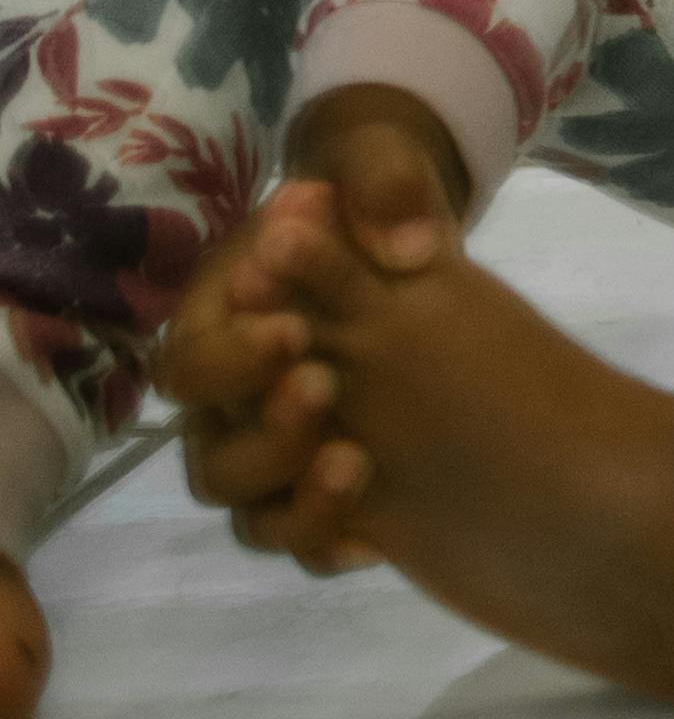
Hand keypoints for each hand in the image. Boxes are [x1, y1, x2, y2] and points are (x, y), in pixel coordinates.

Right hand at [159, 87, 471, 571]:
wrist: (434, 265)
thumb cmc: (390, 212)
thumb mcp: (393, 175)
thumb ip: (383, 188)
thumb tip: (389, 236)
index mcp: (228, 314)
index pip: (194, 350)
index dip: (232, 348)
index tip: (293, 327)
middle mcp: (235, 388)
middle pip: (205, 435)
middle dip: (258, 417)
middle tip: (323, 382)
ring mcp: (273, 445)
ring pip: (238, 498)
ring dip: (285, 485)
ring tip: (354, 458)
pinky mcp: (321, 493)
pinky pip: (295, 543)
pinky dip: (322, 541)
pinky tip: (371, 540)